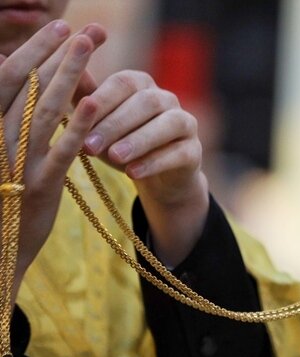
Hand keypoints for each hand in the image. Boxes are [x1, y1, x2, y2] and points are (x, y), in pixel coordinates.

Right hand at [0, 21, 105, 305]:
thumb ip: (7, 118)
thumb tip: (19, 78)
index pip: (4, 78)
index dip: (32, 50)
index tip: (58, 28)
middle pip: (24, 85)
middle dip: (53, 53)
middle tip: (82, 29)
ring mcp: (13, 164)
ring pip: (43, 110)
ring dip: (68, 75)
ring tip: (90, 48)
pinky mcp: (38, 188)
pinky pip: (60, 150)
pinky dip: (77, 125)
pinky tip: (93, 101)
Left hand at [81, 70, 208, 266]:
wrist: (152, 177)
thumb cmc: (119, 142)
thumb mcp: (97, 122)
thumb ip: (84, 98)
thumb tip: (65, 70)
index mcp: (142, 84)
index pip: (124, 83)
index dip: (103, 99)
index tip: (79, 118)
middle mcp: (167, 99)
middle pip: (146, 102)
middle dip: (116, 124)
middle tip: (90, 145)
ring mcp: (186, 123)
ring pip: (168, 125)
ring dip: (139, 141)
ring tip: (114, 158)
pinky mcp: (194, 151)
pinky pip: (179, 153)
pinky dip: (155, 163)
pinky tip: (134, 173)